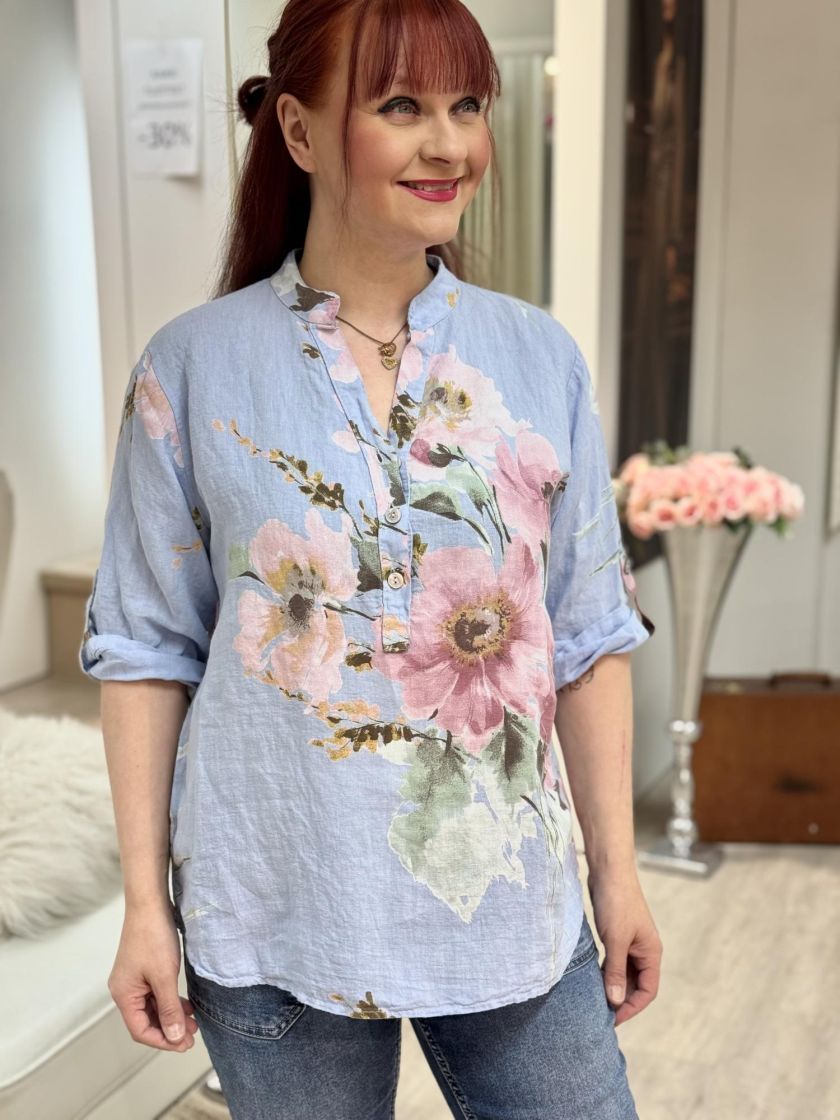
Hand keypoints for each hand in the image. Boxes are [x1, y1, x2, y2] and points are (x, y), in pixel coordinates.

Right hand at [108, 899, 199, 1050]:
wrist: (149, 903)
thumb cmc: (153, 937)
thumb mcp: (164, 976)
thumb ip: (169, 1009)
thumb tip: (175, 1037)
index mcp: (123, 995)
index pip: (140, 1030)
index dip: (163, 1041)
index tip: (184, 1044)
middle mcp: (124, 990)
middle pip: (145, 1021)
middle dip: (169, 1030)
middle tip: (192, 1037)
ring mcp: (132, 979)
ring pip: (152, 1008)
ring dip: (171, 1016)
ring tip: (193, 1023)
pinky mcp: (142, 970)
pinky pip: (154, 994)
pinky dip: (169, 1002)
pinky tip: (185, 1005)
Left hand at [587, 868, 661, 1026]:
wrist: (609, 870)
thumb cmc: (616, 902)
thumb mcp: (615, 940)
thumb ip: (615, 971)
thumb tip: (615, 1001)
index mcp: (651, 953)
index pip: (648, 991)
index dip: (632, 1007)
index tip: (613, 1019)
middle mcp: (644, 950)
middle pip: (636, 984)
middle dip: (621, 999)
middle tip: (600, 1014)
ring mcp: (631, 942)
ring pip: (624, 973)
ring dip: (612, 987)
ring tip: (595, 1001)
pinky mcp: (617, 935)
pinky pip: (615, 961)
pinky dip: (606, 972)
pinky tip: (592, 979)